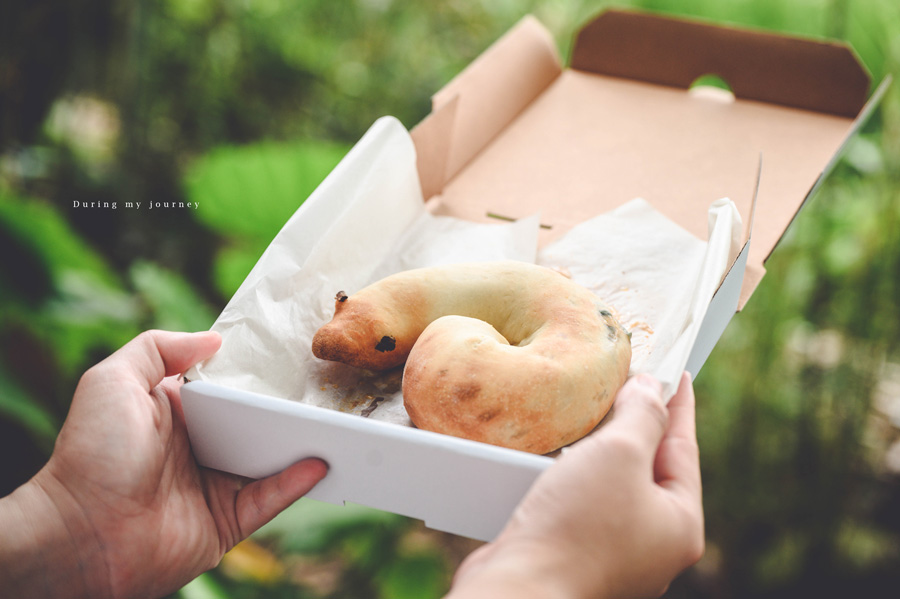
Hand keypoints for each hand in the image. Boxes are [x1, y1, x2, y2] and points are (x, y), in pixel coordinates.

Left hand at [0, 330, 326, 598]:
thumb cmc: (90, 453)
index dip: (251, 374)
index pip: (225, 389)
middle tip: (322, 387)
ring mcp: (214, 486)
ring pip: (269, 461)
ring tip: (333, 423)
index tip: (288, 354)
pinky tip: (319, 463)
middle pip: (254, 424)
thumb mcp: (113, 380)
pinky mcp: (226, 522)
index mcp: (175, 415)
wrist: (80, 532)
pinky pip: (269, 500)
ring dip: (299, 445)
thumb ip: (158, 348)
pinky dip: (295, 483)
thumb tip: (214, 338)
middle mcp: (198, 448)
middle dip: (284, 409)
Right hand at [448, 373, 703, 598]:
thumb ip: (642, 414)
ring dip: (600, 446)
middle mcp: (652, 544)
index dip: (679, 404)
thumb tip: (651, 389)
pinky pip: (584, 500)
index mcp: (680, 525)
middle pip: (650, 466)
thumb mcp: (620, 453)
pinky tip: (559, 451)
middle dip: (637, 422)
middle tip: (629, 381)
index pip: (685, 448)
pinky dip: (575, 472)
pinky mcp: (574, 553)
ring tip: (593, 409)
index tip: (678, 372)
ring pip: (613, 482)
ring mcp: (614, 552)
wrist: (520, 587)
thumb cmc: (577, 526)